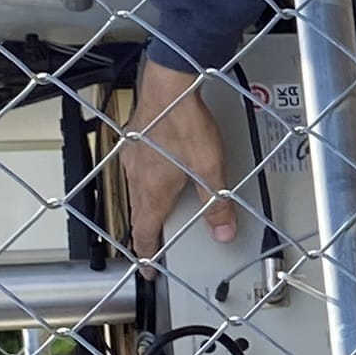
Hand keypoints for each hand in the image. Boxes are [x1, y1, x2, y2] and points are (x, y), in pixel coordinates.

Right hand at [119, 52, 241, 255]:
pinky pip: (136, 170)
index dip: (147, 254)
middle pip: (139, 214)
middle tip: (151, 244)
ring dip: (144, 205)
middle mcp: (137, 177)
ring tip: (156, 212)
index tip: (147, 268)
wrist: (169, 86)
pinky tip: (155, 172)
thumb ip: (216, 204)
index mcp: (153, 192)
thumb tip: (223, 231)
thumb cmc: (185, 123)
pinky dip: (144, 181)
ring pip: (135, 191)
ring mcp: (132, 158)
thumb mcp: (210, 169)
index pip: (145, 233)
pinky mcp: (133, 140)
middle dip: (146, 232)